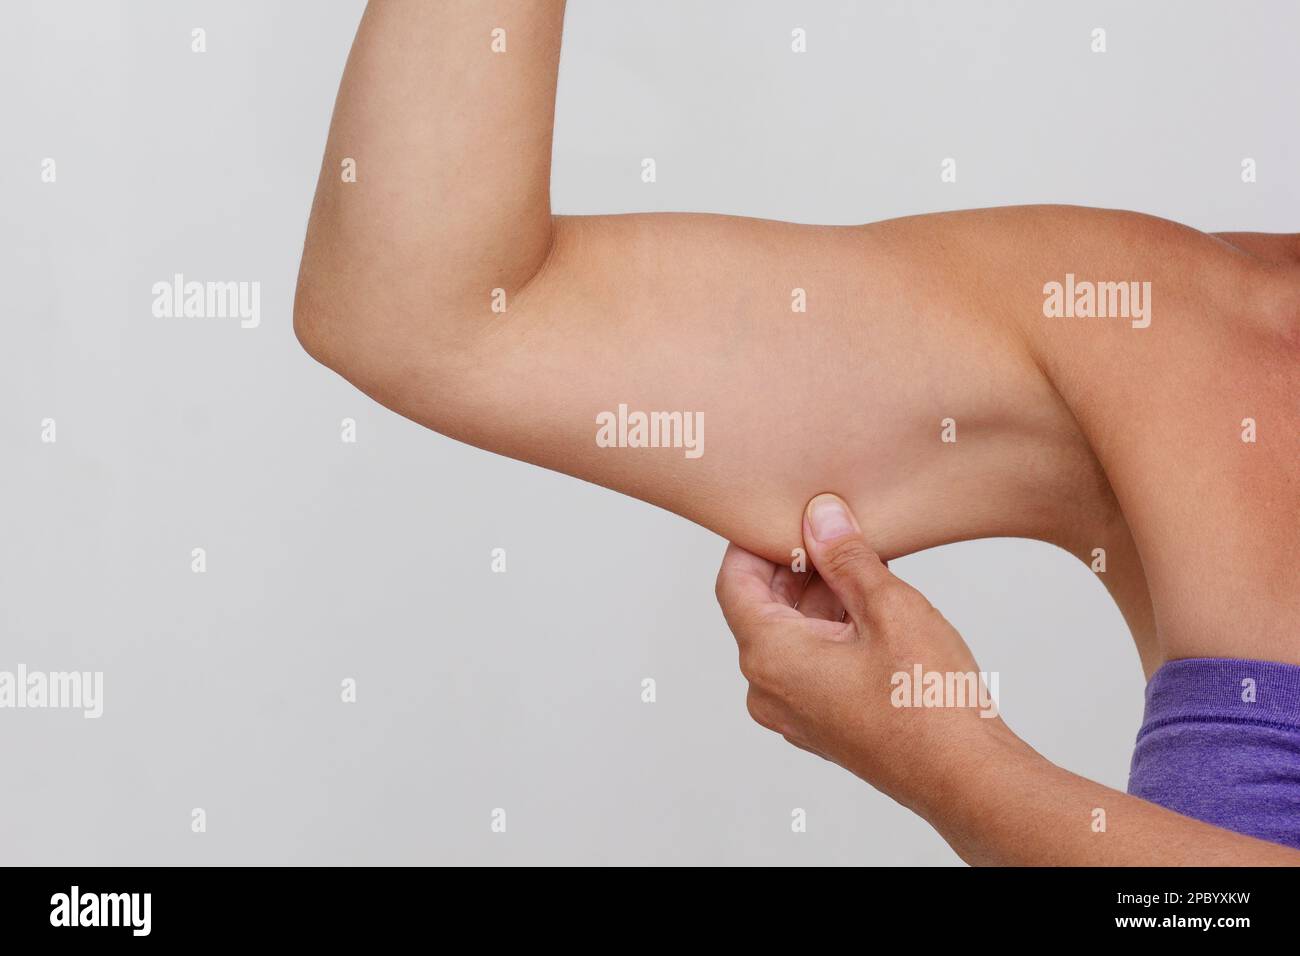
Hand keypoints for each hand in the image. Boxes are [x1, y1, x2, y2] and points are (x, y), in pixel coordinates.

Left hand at [715, 493, 1025, 816]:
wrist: (966, 777)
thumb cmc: (927, 701)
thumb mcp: (888, 607)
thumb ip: (845, 557)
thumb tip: (819, 516)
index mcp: (769, 656)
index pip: (734, 581)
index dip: (753, 541)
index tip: (785, 513)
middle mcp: (767, 689)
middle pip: (761, 607)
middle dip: (794, 565)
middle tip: (834, 528)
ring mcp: (793, 712)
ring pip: (789, 634)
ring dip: (818, 596)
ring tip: (863, 562)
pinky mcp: (821, 724)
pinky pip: (809, 663)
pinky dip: (830, 629)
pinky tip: (871, 604)